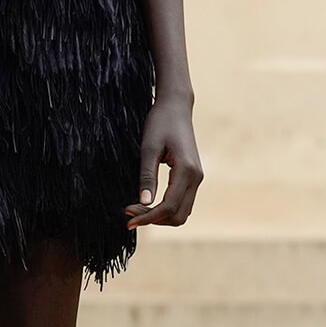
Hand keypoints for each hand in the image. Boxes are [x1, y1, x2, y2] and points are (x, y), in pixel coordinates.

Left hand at [125, 94, 202, 229]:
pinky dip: (167, 209)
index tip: (128, 218)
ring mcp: (197, 178)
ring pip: (182, 212)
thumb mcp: (148, 148)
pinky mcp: (193, 177)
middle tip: (129, 212)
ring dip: (160, 216)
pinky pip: (182, 203)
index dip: (147, 217)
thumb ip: (147, 176)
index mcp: (187, 171)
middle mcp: (196, 178)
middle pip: (177, 216)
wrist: (175, 107)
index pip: (168, 207)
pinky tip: (149, 203)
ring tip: (137, 209)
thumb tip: (143, 203)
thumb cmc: (160, 123)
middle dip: (153, 219)